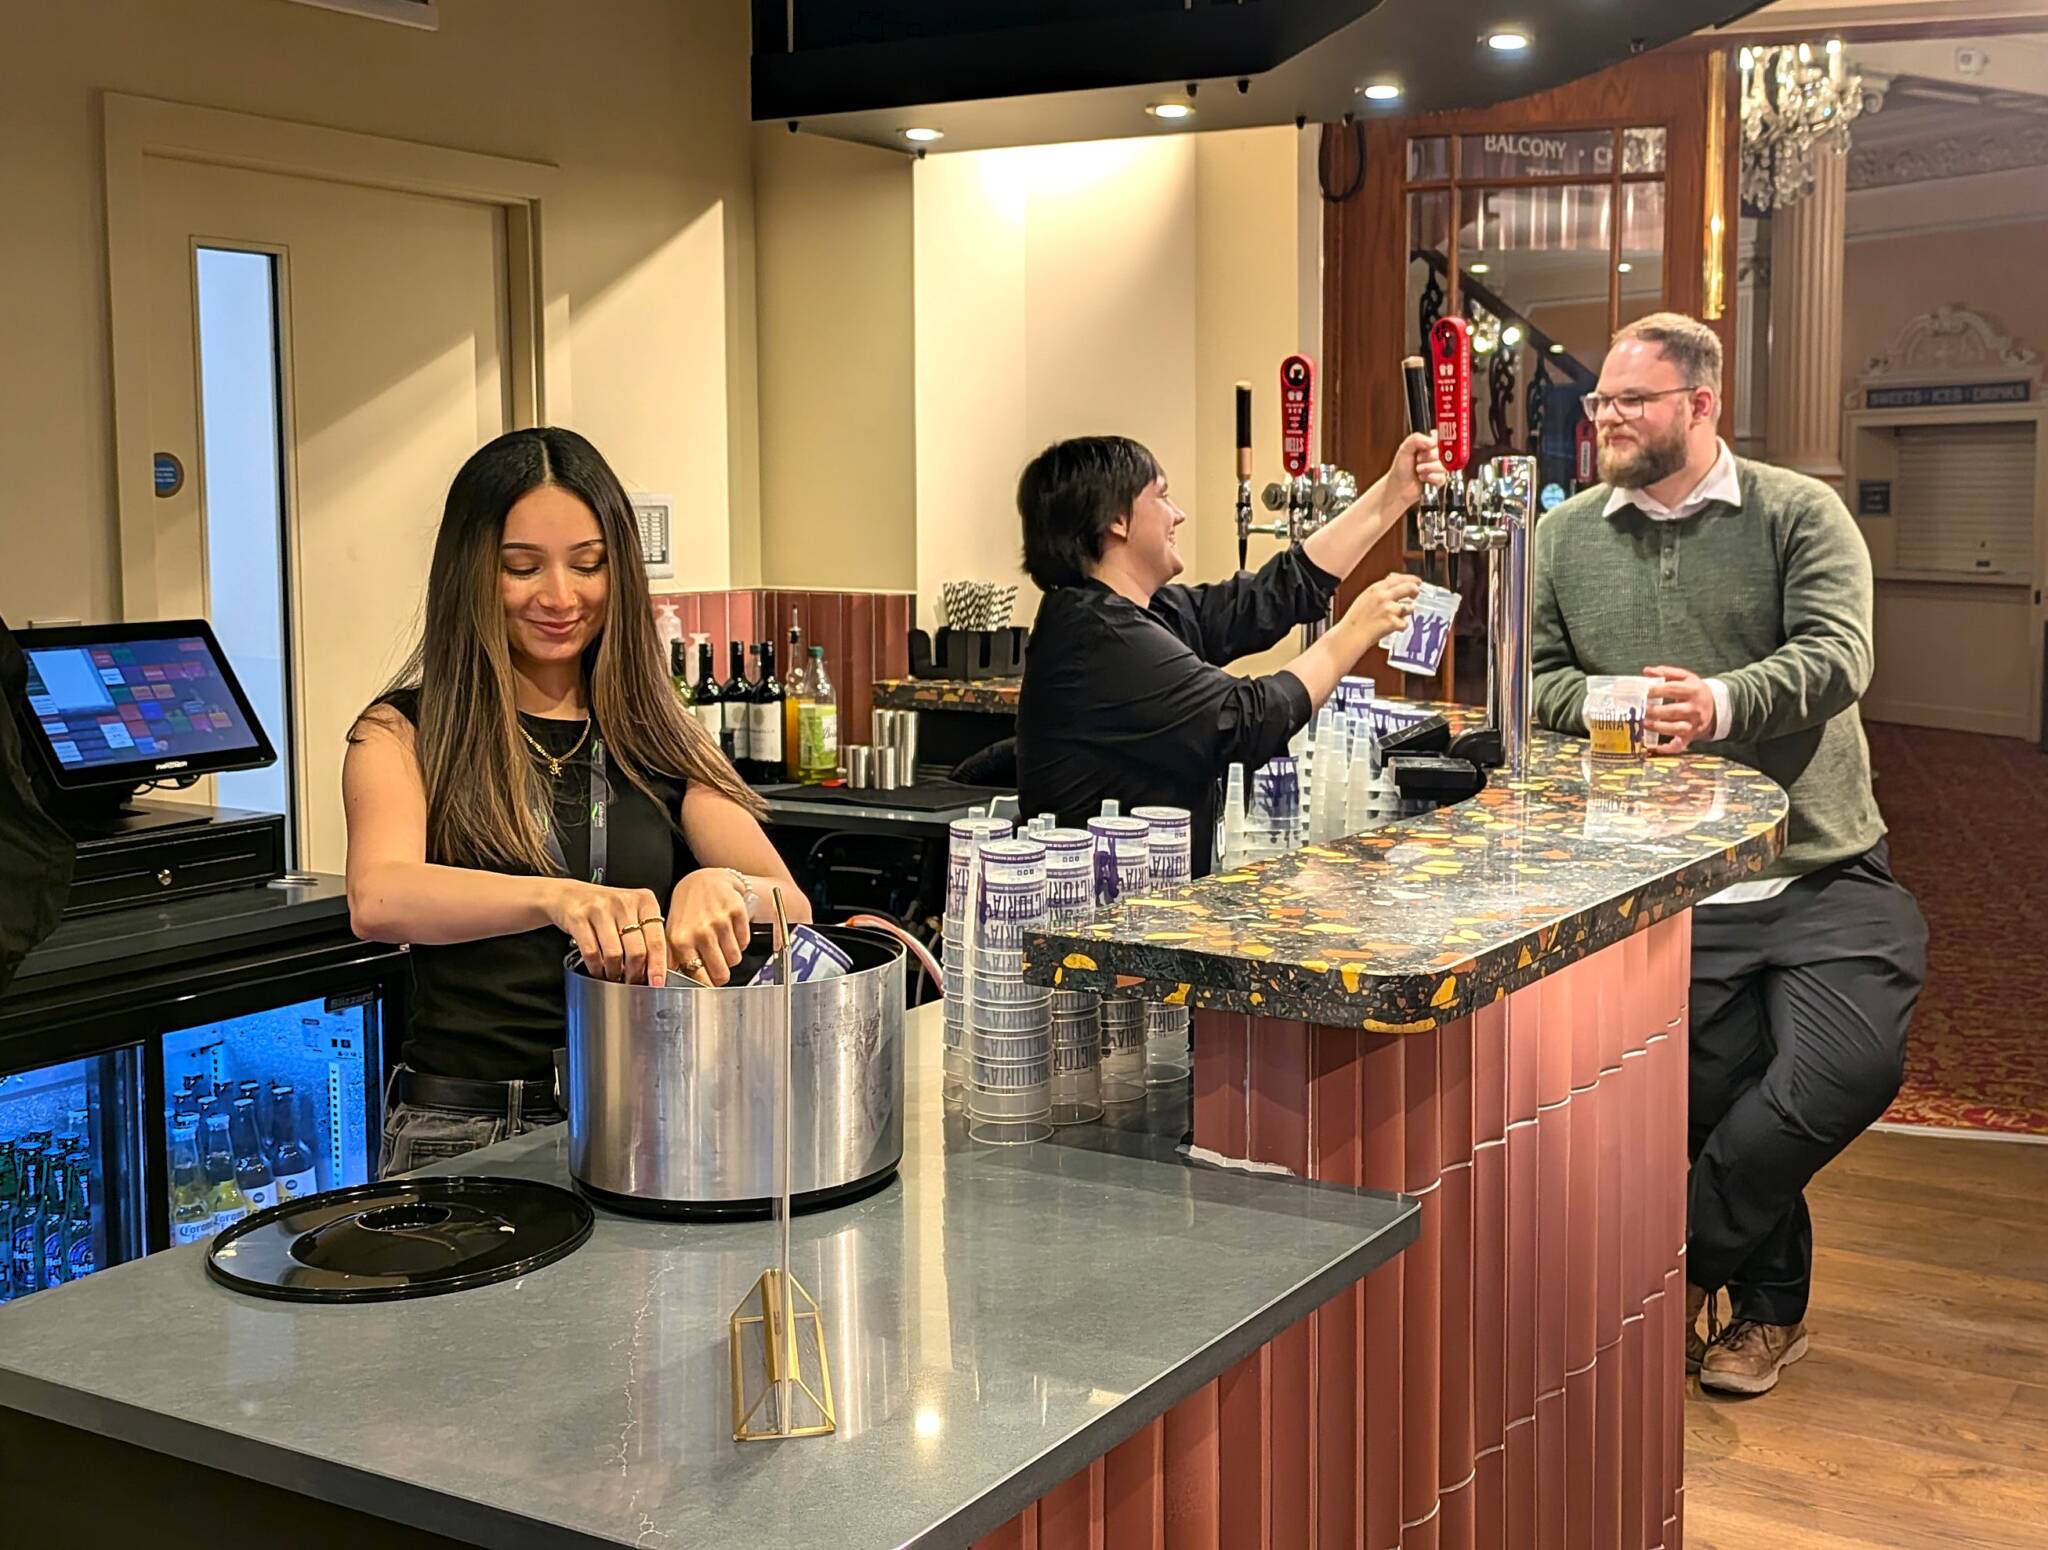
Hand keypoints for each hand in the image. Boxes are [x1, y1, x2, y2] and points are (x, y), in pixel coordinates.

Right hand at [545, 881, 669, 985]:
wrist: (568, 895)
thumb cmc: (606, 908)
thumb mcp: (631, 912)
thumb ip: (646, 934)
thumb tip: (656, 969)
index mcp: (644, 900)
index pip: (656, 939)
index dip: (658, 965)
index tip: (657, 982)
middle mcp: (624, 902)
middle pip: (636, 950)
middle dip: (635, 973)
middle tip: (633, 982)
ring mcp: (600, 908)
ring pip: (614, 955)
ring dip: (614, 973)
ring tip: (614, 976)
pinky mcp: (579, 917)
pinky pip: (591, 953)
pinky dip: (596, 968)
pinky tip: (598, 970)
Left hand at [665, 868, 754, 985]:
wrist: (703, 880)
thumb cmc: (687, 909)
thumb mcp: (673, 933)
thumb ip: (673, 960)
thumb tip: (672, 985)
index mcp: (680, 940)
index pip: (699, 978)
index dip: (707, 985)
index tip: (710, 985)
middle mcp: (700, 931)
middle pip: (722, 973)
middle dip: (722, 974)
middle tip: (718, 965)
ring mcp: (720, 921)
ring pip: (735, 959)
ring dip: (731, 957)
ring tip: (722, 945)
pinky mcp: (736, 911)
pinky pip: (744, 943)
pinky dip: (740, 942)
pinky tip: (730, 932)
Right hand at [1343, 571, 1421, 644]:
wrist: (1350, 636)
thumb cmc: (1355, 620)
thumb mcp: (1364, 598)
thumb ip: (1379, 591)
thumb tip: (1394, 587)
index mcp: (1375, 589)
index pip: (1398, 578)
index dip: (1411, 579)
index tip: (1417, 581)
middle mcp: (1383, 597)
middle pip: (1409, 588)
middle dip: (1415, 591)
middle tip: (1415, 595)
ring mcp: (1389, 610)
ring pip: (1410, 607)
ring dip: (1406, 612)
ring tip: (1396, 617)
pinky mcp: (1392, 623)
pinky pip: (1405, 623)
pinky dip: (1400, 627)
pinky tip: (1391, 627)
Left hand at [1382, 431, 1447, 511]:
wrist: (1398, 487)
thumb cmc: (1400, 469)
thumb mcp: (1404, 449)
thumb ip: (1416, 439)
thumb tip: (1432, 441)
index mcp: (1427, 444)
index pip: (1441, 438)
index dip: (1437, 442)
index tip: (1429, 446)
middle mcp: (1434, 455)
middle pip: (1443, 452)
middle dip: (1429, 457)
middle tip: (1418, 460)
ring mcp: (1437, 467)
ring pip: (1442, 465)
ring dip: (1428, 468)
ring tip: (1418, 470)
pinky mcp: (1439, 479)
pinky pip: (1442, 477)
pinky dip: (1431, 478)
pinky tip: (1423, 478)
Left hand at [1642, 666, 1715, 754]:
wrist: (1715, 707)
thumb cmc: (1694, 690)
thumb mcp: (1686, 677)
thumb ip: (1666, 672)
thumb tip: (1646, 671)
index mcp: (1693, 691)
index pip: (1673, 689)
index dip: (1656, 690)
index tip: (1642, 690)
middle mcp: (1695, 709)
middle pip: (1673, 711)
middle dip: (1654, 711)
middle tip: (1639, 709)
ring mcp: (1693, 724)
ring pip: (1676, 728)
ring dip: (1658, 727)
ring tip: (1644, 723)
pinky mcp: (1690, 736)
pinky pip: (1679, 745)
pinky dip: (1666, 749)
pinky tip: (1652, 747)